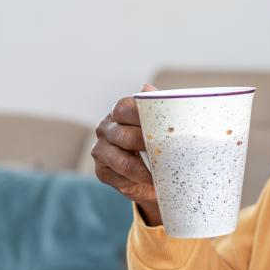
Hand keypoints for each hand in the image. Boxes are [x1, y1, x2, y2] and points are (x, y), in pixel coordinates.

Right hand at [93, 83, 161, 224]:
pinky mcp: (101, 170)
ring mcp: (100, 149)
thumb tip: (147, 87)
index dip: (141, 117)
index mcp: (120, 110)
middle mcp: (106, 127)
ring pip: (122, 161)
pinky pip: (119, 177)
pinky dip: (138, 181)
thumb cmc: (159, 141)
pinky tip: (151, 181)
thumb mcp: (162, 122)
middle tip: (168, 153)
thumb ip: (157, 103)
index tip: (161, 127)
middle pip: (124, 135)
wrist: (154, 173)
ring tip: (163, 174)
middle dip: (147, 146)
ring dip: (145, 170)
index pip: (124, 108)